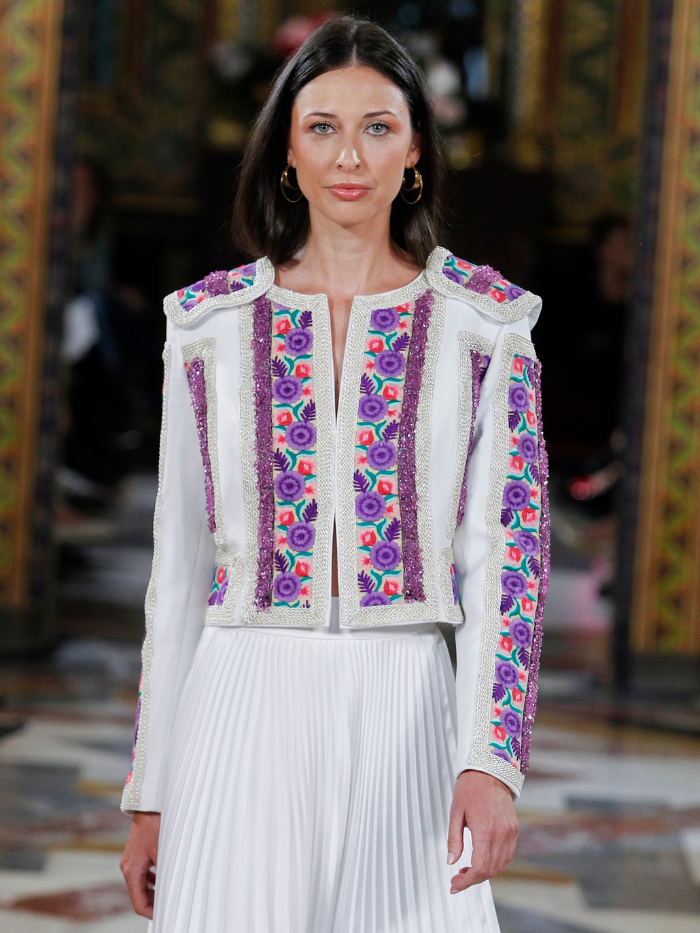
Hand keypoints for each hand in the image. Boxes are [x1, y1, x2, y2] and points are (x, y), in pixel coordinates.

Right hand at [121, 811, 160, 918]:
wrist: (149, 806)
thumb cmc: (156, 826)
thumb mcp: (163, 852)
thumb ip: (164, 874)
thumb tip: (171, 891)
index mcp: (131, 870)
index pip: (137, 902)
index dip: (149, 912)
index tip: (163, 916)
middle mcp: (127, 867)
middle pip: (137, 894)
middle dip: (152, 903)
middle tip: (168, 907)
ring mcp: (130, 860)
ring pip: (140, 884)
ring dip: (152, 892)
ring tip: (168, 896)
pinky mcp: (135, 854)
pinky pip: (142, 874)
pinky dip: (151, 880)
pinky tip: (163, 880)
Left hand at [447, 770, 517, 892]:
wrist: (489, 771)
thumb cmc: (470, 789)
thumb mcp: (455, 813)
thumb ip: (454, 840)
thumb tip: (451, 861)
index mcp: (484, 830)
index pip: (479, 868)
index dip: (466, 882)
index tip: (455, 885)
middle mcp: (500, 834)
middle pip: (491, 871)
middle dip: (473, 879)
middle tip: (458, 877)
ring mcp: (510, 832)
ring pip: (501, 865)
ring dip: (485, 872)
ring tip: (468, 868)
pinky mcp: (514, 829)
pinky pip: (507, 854)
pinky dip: (496, 862)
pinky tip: (483, 857)